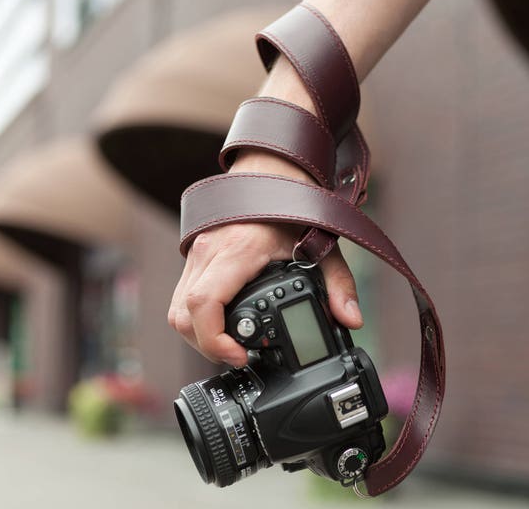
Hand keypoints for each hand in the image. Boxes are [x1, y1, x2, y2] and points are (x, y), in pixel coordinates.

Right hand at [167, 152, 363, 366]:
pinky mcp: (193, 256)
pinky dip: (195, 318)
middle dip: (206, 345)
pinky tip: (221, 324)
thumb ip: (339, 283)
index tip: (238, 355)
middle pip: (183, 315)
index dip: (213, 339)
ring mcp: (197, 253)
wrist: (271, 171)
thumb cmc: (293, 205)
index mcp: (238, 249)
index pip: (205, 303)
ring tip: (230, 345)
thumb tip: (352, 319)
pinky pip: (181, 297)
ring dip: (198, 335)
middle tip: (239, 356)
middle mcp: (209, 251)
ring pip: (177, 309)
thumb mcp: (323, 244)